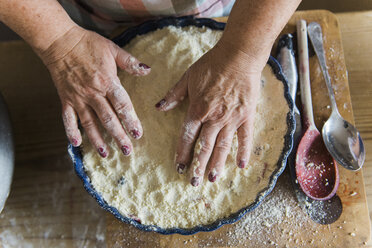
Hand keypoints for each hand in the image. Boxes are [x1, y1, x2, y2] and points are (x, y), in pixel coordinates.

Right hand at [40, 26, 150, 156]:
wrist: (60, 41)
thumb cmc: (88, 44)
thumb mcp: (112, 49)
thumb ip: (130, 62)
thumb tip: (148, 70)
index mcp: (107, 81)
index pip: (122, 105)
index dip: (131, 120)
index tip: (138, 134)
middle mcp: (93, 93)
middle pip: (108, 119)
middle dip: (119, 136)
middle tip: (127, 150)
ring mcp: (78, 98)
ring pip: (89, 123)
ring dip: (98, 139)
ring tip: (106, 154)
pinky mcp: (65, 99)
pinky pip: (67, 118)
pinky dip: (70, 131)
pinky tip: (76, 143)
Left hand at [156, 42, 263, 185]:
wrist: (239, 56)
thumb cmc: (212, 64)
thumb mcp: (188, 77)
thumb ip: (174, 94)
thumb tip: (158, 107)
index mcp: (197, 109)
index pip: (187, 136)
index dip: (182, 153)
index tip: (179, 167)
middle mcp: (214, 118)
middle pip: (205, 146)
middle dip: (198, 166)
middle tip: (194, 182)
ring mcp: (231, 118)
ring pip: (223, 146)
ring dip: (217, 164)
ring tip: (213, 179)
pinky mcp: (247, 116)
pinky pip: (245, 137)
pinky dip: (243, 151)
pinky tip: (241, 165)